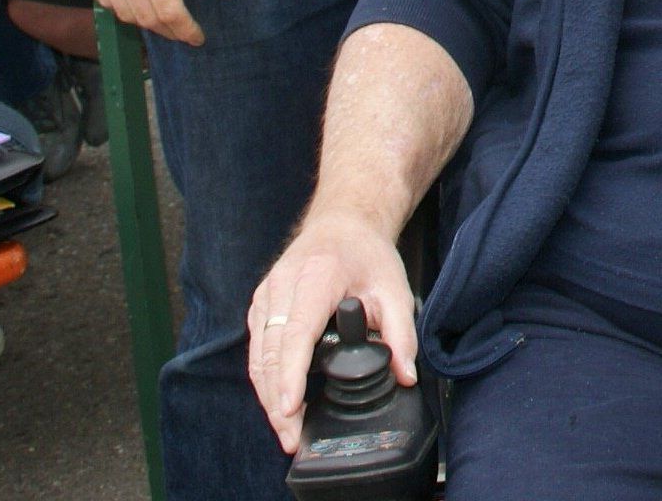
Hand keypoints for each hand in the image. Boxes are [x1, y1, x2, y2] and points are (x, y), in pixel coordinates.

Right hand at [67, 0, 232, 45]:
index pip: (169, 12)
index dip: (185, 29)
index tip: (198, 37)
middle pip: (146, 19)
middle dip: (169, 31)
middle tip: (185, 31)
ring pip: (124, 14)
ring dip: (146, 23)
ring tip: (165, 20)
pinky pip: (105, 0)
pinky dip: (123, 10)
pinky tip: (138, 3)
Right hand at [248, 210, 417, 454]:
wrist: (343, 222)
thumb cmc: (366, 253)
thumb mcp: (395, 288)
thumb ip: (402, 334)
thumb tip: (406, 375)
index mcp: (316, 278)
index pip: (296, 333)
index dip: (289, 375)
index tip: (289, 408)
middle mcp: (282, 286)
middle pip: (269, 353)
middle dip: (277, 401)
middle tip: (291, 438)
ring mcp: (266, 296)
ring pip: (257, 356)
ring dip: (267, 397)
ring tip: (286, 431)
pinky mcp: (260, 305)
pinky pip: (256, 349)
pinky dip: (264, 379)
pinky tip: (279, 403)